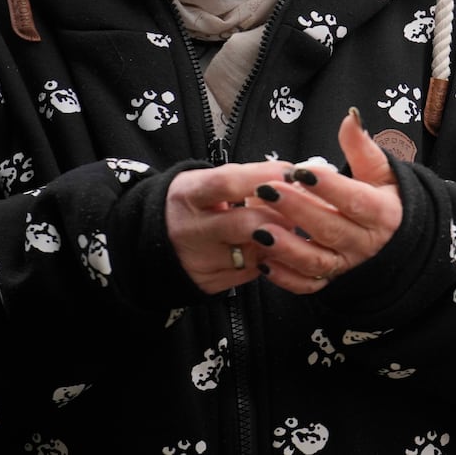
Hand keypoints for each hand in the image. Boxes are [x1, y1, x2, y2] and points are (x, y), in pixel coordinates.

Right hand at [166, 158, 302, 293]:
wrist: (155, 239)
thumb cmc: (195, 202)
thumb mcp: (208, 181)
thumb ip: (248, 178)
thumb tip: (295, 177)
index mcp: (189, 195)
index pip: (228, 183)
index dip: (264, 177)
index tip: (292, 173)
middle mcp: (190, 230)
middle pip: (247, 224)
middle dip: (282, 215)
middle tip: (300, 207)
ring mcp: (199, 261)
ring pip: (256, 253)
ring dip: (280, 239)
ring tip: (285, 226)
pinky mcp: (210, 283)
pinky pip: (254, 271)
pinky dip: (269, 258)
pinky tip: (270, 246)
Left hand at [224, 108, 400, 294]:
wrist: (397, 237)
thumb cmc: (383, 197)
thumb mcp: (379, 171)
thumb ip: (362, 146)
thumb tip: (351, 116)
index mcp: (381, 212)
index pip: (354, 200)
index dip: (328, 186)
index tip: (300, 171)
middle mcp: (365, 242)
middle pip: (330, 229)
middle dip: (297, 210)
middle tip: (268, 191)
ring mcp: (347, 264)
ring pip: (317, 261)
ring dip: (287, 248)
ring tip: (259, 230)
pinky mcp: (332, 279)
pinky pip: (308, 285)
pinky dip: (286, 278)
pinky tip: (264, 261)